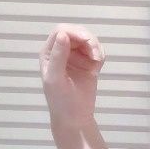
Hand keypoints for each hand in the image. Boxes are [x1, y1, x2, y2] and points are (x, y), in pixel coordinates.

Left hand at [39, 24, 105, 148]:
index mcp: (50, 53)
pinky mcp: (89, 62)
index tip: (86, 41)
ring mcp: (76, 56)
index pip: (61, 31)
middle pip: (77, 33)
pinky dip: (100, 55)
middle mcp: (62, 51)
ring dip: (96, 48)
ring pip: (89, 40)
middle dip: (88, 40)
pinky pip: (97, 50)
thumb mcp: (55, 78)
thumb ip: (58, 56)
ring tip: (97, 63)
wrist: (75, 117)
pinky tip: (97, 69)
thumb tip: (63, 34)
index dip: (74, 32)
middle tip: (96, 56)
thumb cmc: (60, 100)